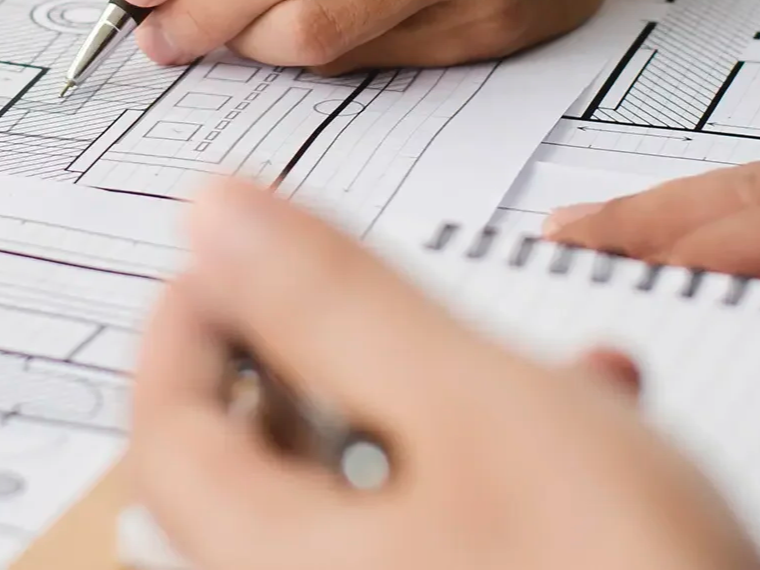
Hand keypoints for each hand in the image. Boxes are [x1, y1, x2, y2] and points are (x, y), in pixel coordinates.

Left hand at [131, 179, 759, 569]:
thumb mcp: (476, 408)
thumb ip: (334, 305)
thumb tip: (220, 223)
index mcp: (272, 565)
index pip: (165, 429)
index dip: (192, 314)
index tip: (234, 247)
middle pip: (266, 470)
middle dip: (336, 360)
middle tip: (379, 299)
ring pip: (372, 507)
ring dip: (438, 416)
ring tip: (536, 364)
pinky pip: (443, 551)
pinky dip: (494, 483)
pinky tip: (594, 440)